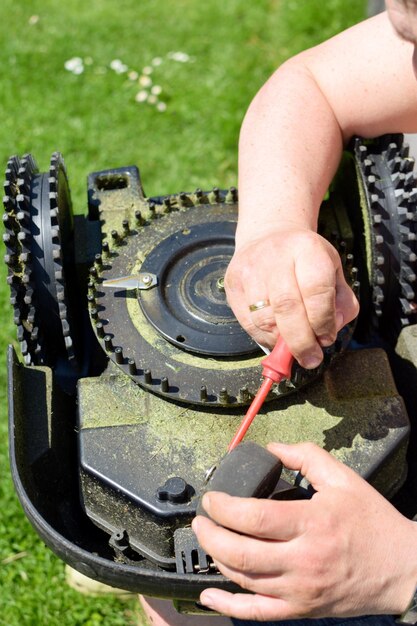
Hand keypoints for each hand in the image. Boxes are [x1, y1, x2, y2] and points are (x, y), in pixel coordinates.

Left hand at [192, 442, 416, 620]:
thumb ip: (305, 456)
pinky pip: (257, 613)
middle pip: (241, 552)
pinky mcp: (301, 609)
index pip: (254, 517)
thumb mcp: (343, 478)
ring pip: (244, 579)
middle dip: (210, 534)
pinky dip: (229, 605)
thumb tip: (271, 448)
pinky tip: (209, 594)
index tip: (212, 498)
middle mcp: (303, 560)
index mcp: (312, 523)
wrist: (403, 569)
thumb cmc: (373, 523)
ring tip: (207, 539)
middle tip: (201, 519)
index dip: (224, 508)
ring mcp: (300, 589)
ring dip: (216, 559)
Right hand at [225, 227, 358, 367]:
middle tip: (310, 358)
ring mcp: (250, 270)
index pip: (316, 290)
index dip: (322, 321)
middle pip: (287, 307)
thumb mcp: (333, 271)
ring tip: (292, 346)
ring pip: (264, 318)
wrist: (269, 236)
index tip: (326, 339)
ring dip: (281, 341)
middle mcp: (276, 256)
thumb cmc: (305, 259)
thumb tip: (331, 329)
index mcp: (308, 249)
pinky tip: (275, 337)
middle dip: (301, 341)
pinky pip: (247, 322)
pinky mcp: (232, 283)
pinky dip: (263, 337)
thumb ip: (341, 302)